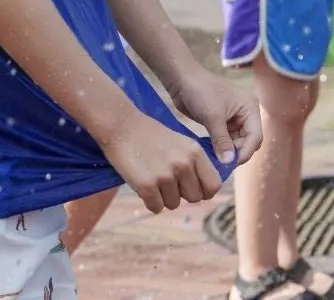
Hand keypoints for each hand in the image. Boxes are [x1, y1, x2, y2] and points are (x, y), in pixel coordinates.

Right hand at [102, 111, 223, 213]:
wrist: (120, 125)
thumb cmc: (149, 134)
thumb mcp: (180, 142)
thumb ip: (194, 163)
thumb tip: (205, 190)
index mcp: (195, 152)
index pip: (213, 186)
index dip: (203, 190)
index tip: (191, 187)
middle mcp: (184, 164)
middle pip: (194, 198)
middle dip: (181, 194)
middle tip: (166, 181)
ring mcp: (165, 176)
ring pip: (173, 204)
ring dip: (163, 197)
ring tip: (151, 177)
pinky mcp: (146, 186)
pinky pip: (156, 207)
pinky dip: (149, 201)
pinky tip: (142, 184)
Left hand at [169, 69, 260, 169]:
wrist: (181, 78)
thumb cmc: (200, 91)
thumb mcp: (212, 116)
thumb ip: (222, 140)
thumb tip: (228, 162)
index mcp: (250, 108)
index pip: (255, 136)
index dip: (245, 152)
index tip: (231, 164)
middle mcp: (245, 114)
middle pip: (248, 141)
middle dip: (237, 152)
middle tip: (222, 164)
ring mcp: (233, 118)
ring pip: (236, 142)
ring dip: (228, 151)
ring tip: (216, 160)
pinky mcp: (221, 122)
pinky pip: (226, 139)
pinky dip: (220, 147)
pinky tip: (212, 154)